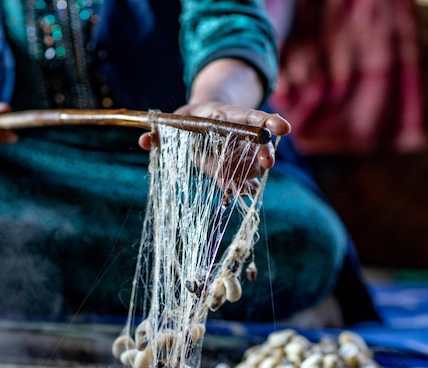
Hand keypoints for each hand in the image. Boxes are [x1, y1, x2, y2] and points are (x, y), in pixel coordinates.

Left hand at [138, 101, 290, 192]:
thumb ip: (160, 132)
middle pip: (258, 141)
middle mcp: (239, 133)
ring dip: (252, 174)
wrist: (199, 124)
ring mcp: (242, 151)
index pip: (249, 116)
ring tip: (248, 187)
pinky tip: (244, 192)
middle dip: (265, 151)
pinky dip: (245, 185)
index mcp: (224, 115)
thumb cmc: (187, 121)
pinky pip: (246, 177)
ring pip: (254, 162)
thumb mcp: (173, 121)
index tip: (283, 127)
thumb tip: (144, 140)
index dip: (266, 121)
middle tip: (268, 163)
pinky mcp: (239, 167)